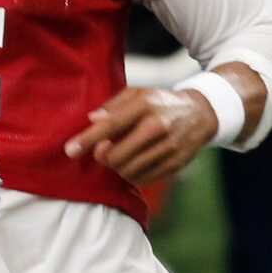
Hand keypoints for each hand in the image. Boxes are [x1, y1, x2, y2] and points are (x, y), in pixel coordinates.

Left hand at [65, 85, 218, 186]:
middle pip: (117, 155)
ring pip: (129, 171)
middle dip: (103, 157)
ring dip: (117, 167)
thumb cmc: (160, 102)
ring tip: (120, 155)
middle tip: (102, 151)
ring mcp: (169, 147)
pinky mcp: (176, 164)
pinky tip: (134, 163)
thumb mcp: (138, 94)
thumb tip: (91, 120)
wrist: (201, 113)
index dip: (88, 139)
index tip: (70, 150)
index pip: (111, 125)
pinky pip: (143, 179)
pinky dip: (132, 175)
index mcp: (145, 105)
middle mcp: (158, 127)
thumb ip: (113, 106)